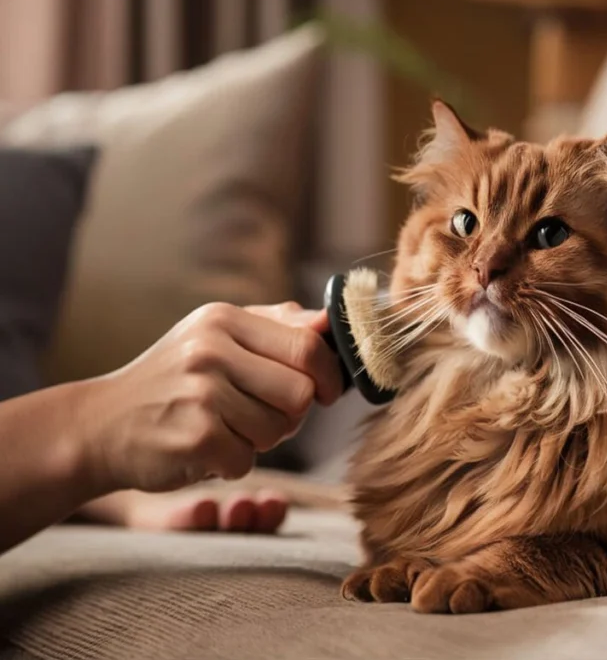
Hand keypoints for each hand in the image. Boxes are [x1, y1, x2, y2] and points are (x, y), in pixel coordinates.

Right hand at [81, 302, 343, 493]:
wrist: (101, 425)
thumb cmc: (176, 381)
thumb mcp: (218, 338)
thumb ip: (277, 327)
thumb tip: (330, 321)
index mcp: (222, 318)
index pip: (308, 345)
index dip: (329, 375)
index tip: (325, 391)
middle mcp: (210, 350)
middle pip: (300, 393)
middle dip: (292, 413)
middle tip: (261, 414)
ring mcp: (200, 393)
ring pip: (278, 430)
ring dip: (260, 440)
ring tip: (225, 428)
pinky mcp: (193, 437)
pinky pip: (248, 460)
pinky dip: (233, 463)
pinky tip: (205, 449)